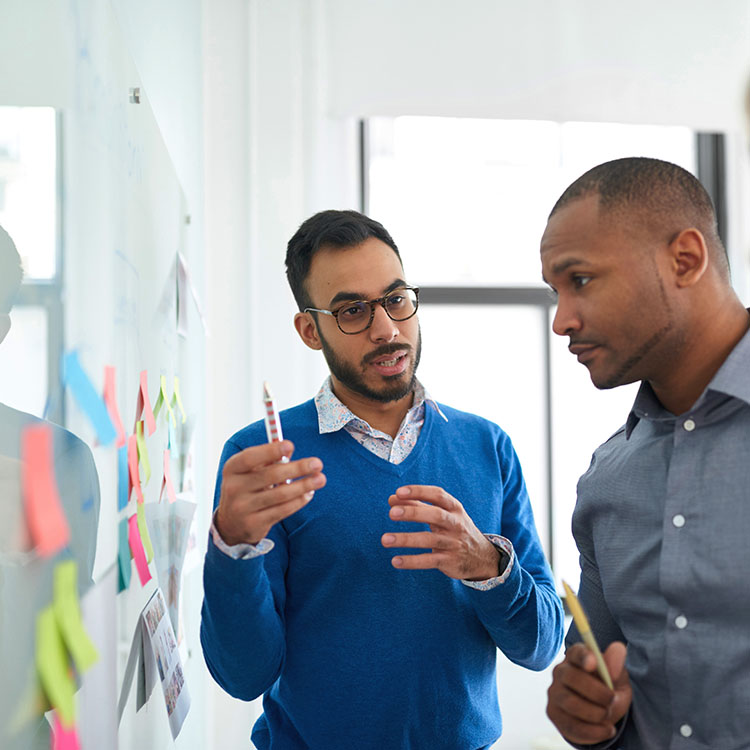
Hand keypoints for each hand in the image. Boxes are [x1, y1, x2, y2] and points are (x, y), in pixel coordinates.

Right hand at [215, 440, 325, 545]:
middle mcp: (234, 488)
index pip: (250, 457)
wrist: (231, 523)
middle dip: (297, 468)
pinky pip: (282, 510)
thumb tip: (289, 450)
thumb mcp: (249, 472)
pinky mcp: (254, 524)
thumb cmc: (247, 488)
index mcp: (232, 469)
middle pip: (270, 475)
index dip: (270, 451)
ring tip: (320, 479)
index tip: (290, 445)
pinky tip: (309, 493)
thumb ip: (267, 460)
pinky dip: (298, 501)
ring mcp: (243, 508)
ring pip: (280, 494)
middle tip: (317, 463)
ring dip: (303, 485)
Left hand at [381, 485, 499, 579]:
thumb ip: (417, 506)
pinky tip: (395, 561)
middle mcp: (456, 524)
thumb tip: (392, 499)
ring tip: (385, 539)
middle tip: (391, 513)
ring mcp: (454, 543)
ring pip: (429, 540)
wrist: (481, 557)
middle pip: (435, 515)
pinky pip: (429, 561)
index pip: (438, 495)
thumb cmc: (454, 529)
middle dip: (413, 513)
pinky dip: (412, 561)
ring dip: (406, 539)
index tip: (399, 492)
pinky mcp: (450, 561)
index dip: (419, 492)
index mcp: (454, 508)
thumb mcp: (442, 514)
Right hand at [546, 642, 631, 744]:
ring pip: (571, 703)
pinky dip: (594, 731)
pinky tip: (606, 729)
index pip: (576, 652)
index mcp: (576, 657)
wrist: (601, 715)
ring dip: (596, 713)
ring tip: (607, 715)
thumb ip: (617, 665)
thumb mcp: (618, 678)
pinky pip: (572, 725)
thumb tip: (618, 648)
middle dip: (597, 692)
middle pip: (571, 677)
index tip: (593, 663)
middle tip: (611, 700)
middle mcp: (560, 671)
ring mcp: (554, 692)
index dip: (584, 656)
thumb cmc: (608, 689)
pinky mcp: (553, 713)